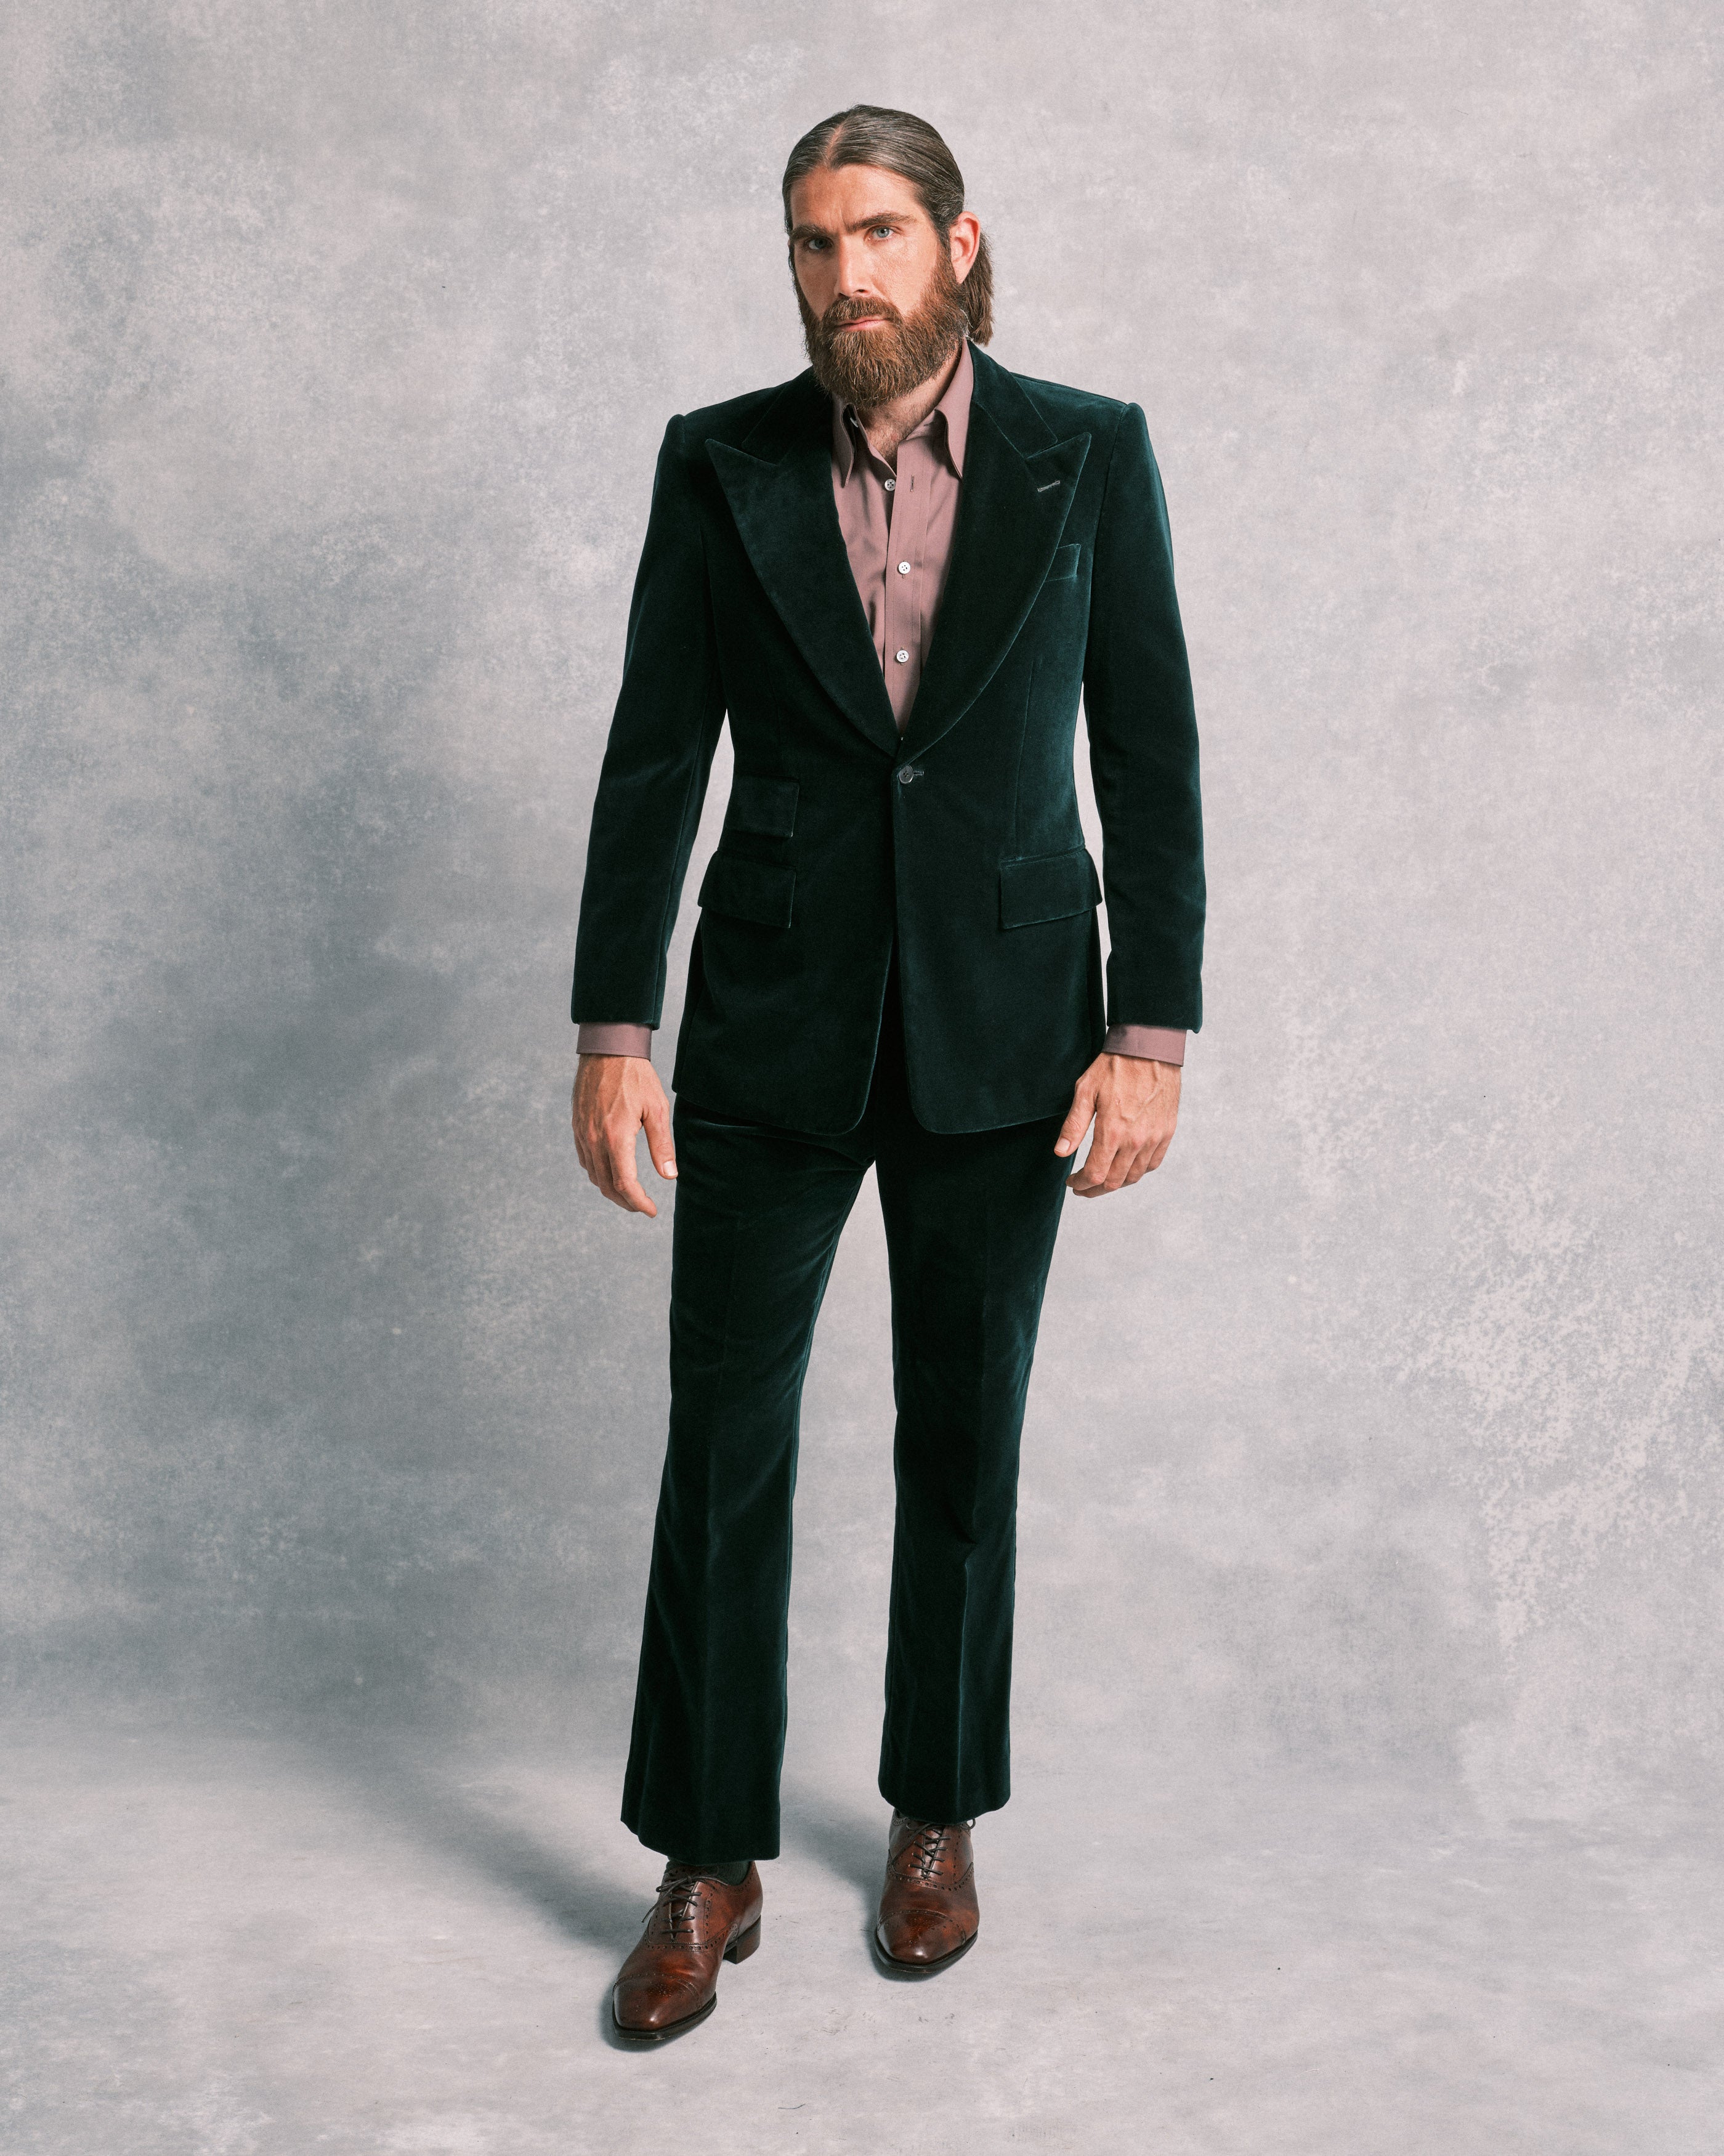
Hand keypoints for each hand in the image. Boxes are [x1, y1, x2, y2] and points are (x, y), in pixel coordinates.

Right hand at [572, 1054, 676, 1215]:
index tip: (651, 1211)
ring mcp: (582, 1134)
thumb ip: (662, 1145)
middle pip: (607, 1186)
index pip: (625, 1184)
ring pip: (594, 1176)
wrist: (607, 1049)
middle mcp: (594, 1140)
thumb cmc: (636, 1077)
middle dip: (626, 1202)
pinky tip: (611, 1173)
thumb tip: (669, 1176)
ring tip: (630, 1194)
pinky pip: (585, 1161)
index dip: (638, 1203)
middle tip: (643, 1207)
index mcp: (616, 1137)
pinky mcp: (577, 1127)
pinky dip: (599, 1174)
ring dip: (611, 1190)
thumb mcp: (658, 1109)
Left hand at [1054, 1052, 1181, 1196]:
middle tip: (1083, 1187)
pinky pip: (1153, 1163)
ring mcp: (1155, 1138)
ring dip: (1116, 1183)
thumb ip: (1074, 1125)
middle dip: (1095, 1189)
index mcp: (1113, 1132)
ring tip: (1102, 1180)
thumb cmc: (1115, 1066)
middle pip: (1115, 1182)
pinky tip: (1126, 1168)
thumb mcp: (1085, 1091)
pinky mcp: (1167, 1131)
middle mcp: (1136, 1140)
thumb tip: (1061, 1152)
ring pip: (1134, 1176)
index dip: (1080, 1184)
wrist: (1150, 1049)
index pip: (1095, 1174)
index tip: (1071, 1182)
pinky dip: (1138, 1172)